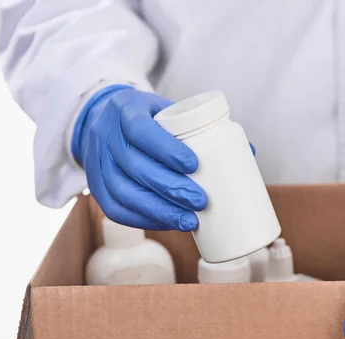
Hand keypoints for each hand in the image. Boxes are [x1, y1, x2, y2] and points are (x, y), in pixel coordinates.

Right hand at [72, 85, 206, 230]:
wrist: (105, 120)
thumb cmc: (148, 118)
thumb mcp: (167, 110)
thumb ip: (200, 127)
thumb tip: (249, 151)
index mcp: (125, 109)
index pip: (140, 129)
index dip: (166, 149)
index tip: (194, 165)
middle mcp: (105, 135)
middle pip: (134, 165)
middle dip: (169, 187)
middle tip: (200, 201)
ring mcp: (97, 162)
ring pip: (123, 191)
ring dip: (158, 210)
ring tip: (188, 221)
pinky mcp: (95, 186)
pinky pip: (115, 209)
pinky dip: (143, 219)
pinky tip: (167, 223)